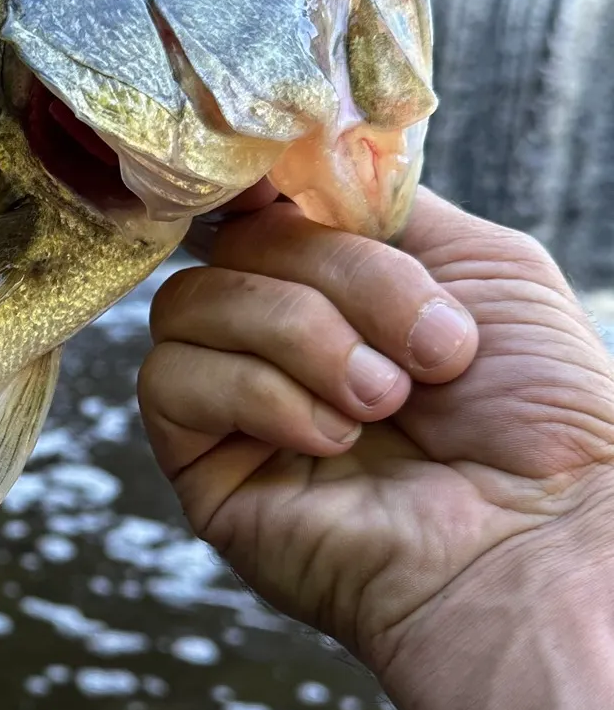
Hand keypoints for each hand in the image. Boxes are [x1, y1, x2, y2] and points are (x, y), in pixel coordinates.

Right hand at [137, 187, 613, 674]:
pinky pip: (170, 382)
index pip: (253, 209)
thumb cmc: (539, 414)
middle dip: (336, 281)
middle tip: (424, 349)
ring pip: (186, 305)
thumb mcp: (485, 264)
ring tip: (383, 400)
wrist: (540, 539)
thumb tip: (278, 169)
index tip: (288, 183)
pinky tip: (331, 436)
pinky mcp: (200, 467)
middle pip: (231, 247)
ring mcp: (233, 404)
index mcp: (336, 288)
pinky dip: (258, 394)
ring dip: (300, 338)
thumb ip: (380, 205)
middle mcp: (277, 339)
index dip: (258, 185)